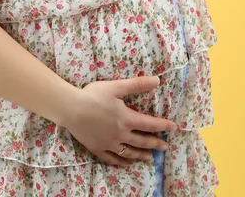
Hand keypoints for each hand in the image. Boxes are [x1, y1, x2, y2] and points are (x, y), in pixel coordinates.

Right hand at [63, 76, 177, 166]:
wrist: (70, 108)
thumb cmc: (93, 95)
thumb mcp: (116, 86)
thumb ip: (137, 84)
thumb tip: (157, 81)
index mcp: (127, 118)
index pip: (150, 124)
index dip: (163, 126)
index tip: (174, 128)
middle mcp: (121, 134)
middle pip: (142, 141)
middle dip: (156, 143)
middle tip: (165, 146)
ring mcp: (109, 144)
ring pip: (130, 152)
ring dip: (141, 155)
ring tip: (150, 158)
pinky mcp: (98, 149)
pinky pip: (113, 159)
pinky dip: (122, 162)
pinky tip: (126, 162)